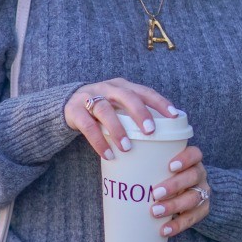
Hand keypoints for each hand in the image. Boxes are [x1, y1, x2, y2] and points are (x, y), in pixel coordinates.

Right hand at [64, 78, 179, 159]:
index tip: (174, 116)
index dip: (160, 102)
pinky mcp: (75, 111)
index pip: (144, 91)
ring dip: (118, 129)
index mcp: (123, 86)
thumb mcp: (119, 106)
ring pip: (105, 110)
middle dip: (140, 113)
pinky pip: (88, 126)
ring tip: (127, 148)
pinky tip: (108, 154)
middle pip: (126, 96)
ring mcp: (89, 97)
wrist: (67, 103)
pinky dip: (99, 141)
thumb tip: (165, 137)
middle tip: (150, 131)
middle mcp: (107, 88)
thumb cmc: (102, 109)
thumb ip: (134, 115)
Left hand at [150, 144, 209, 238]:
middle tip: (154, 193)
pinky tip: (164, 230)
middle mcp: (199, 174)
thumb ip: (144, 163)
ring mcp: (203, 192)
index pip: (195, 154)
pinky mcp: (202, 210)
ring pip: (194, 198)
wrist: (184, 193)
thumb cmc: (162, 176)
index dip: (185, 159)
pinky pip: (193, 218)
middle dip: (174, 185)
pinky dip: (178, 225)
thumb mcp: (157, 167)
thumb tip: (110, 159)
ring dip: (174, 206)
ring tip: (155, 212)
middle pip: (193, 177)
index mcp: (191, 160)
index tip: (169, 166)